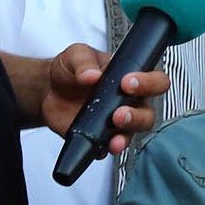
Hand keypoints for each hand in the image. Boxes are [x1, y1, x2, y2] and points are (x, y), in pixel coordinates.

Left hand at [40, 44, 169, 156]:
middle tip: (119, 113)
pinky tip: (97, 147)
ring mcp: (116, 122)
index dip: (148, 83)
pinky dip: (104, 149)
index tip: (127, 82)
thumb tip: (92, 75)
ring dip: (125, 136)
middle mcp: (130, 101)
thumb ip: (84, 62)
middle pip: (148, 113)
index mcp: (132, 77)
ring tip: (113, 138)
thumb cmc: (70, 70)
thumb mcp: (76, 55)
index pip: (155, 80)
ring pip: (133, 133)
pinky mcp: (100, 138)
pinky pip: (108, 148)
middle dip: (137, 116)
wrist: (48, 90)